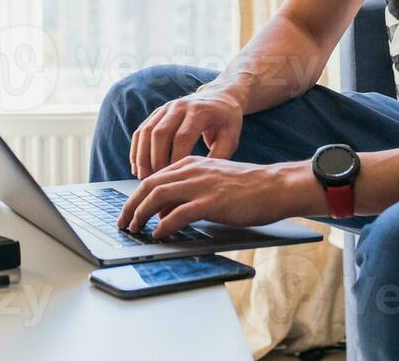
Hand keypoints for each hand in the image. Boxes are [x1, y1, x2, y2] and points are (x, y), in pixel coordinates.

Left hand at [116, 157, 316, 238]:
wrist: (275, 185)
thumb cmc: (248, 187)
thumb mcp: (212, 181)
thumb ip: (189, 191)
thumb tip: (166, 212)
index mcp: (191, 164)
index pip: (154, 177)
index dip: (137, 195)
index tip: (129, 210)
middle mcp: (192, 171)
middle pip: (149, 185)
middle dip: (131, 205)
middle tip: (123, 223)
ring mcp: (201, 185)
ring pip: (158, 196)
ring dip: (142, 214)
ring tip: (135, 229)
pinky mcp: (211, 202)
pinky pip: (178, 214)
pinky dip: (164, 225)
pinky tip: (158, 234)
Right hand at [129, 83, 244, 178]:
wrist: (219, 96)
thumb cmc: (226, 121)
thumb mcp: (231, 137)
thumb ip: (218, 157)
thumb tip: (200, 178)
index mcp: (200, 111)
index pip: (183, 136)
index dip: (176, 158)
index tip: (174, 179)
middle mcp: (180, 106)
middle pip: (160, 132)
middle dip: (155, 159)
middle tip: (155, 181)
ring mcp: (166, 107)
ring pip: (147, 131)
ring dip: (142, 155)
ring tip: (142, 177)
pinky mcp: (157, 112)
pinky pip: (141, 130)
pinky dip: (137, 149)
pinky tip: (137, 167)